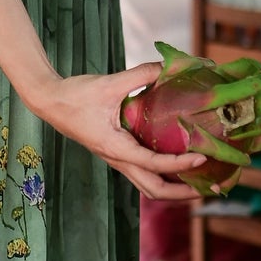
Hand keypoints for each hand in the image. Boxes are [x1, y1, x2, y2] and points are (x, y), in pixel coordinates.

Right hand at [31, 62, 203, 199]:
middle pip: (154, 190)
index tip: (200, 158)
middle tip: (211, 186)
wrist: (49, 101)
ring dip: (176, 189)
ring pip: (149, 186)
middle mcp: (118, 160)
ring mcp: (117, 160)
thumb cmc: (75, 95)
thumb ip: (141, 74)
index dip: (179, 164)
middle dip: (183, 193)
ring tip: (201, 182)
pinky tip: (180, 164)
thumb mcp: (109, 83)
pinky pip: (144, 173)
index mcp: (116, 148)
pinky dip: (165, 175)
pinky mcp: (117, 154)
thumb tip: (169, 66)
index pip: (153, 164)